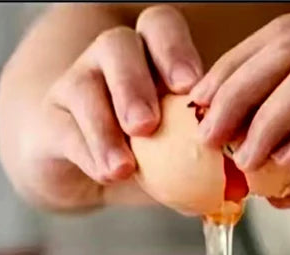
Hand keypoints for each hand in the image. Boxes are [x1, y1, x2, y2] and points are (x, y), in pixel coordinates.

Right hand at [8, 5, 202, 210]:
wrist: (81, 174)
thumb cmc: (141, 156)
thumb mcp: (175, 156)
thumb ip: (202, 162)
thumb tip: (239, 190)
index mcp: (151, 57)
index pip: (160, 28)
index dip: (175, 49)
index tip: (189, 88)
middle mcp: (110, 60)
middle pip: (118, 46)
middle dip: (135, 84)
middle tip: (148, 125)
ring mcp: (76, 86)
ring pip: (85, 85)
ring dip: (107, 124)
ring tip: (126, 165)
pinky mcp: (51, 122)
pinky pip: (66, 130)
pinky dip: (89, 154)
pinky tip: (107, 175)